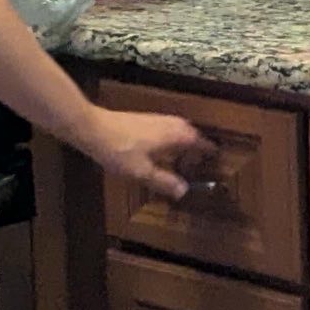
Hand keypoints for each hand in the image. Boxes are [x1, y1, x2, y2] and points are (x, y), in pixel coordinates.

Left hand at [81, 106, 217, 203]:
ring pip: (178, 127)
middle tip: (203, 155)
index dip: (208, 148)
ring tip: (186, 153)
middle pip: (190, 131)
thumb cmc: (119, 150)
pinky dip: (172, 136)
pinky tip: (163, 147)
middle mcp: (169, 123)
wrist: (93, 128)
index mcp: (174, 135)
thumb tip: (184, 190)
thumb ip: (164, 181)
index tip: (216, 155)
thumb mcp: (142, 172)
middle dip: (198, 142)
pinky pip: (167, 127)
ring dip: (185, 138)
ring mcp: (156, 119)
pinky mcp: (143, 119)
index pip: (199, 140)